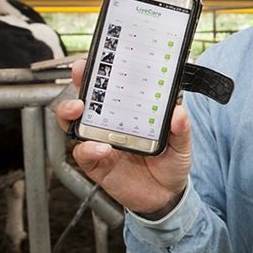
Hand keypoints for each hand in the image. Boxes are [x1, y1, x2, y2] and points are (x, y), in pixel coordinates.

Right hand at [54, 59, 190, 217]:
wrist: (166, 195)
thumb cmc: (170, 163)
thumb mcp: (182, 144)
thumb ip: (181, 128)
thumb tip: (179, 111)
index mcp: (129, 113)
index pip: (112, 89)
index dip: (102, 72)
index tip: (98, 57)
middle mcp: (110, 125)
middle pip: (86, 100)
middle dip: (78, 83)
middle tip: (81, 74)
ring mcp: (100, 143)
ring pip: (74, 124)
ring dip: (71, 112)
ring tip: (78, 109)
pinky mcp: (97, 164)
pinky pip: (84, 154)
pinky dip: (89, 149)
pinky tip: (100, 148)